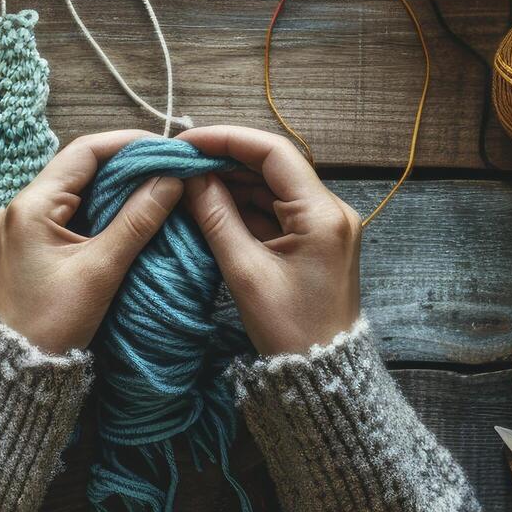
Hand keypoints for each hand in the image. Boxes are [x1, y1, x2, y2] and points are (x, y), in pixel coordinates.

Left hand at [0, 130, 184, 353]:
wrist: (13, 372)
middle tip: (168, 167)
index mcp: (30, 206)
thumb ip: (137, 221)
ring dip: (114, 189)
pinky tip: (128, 217)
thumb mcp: (100, 271)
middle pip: (79, 169)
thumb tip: (171, 180)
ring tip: (156, 187)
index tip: (166, 147)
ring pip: (75, 192)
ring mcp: (20, 228)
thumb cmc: (51, 325)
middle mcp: (18, 209)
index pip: (84, 153)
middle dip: (125, 165)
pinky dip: (99, 211)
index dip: (128, 144)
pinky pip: (67, 215)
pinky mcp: (27, 248)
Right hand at [178, 126, 360, 355]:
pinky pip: (275, 210)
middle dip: (225, 160)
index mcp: (323, 214)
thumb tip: (191, 178)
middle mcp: (331, 211)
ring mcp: (324, 225)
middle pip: (273, 165)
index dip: (227, 139)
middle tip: (180, 162)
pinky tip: (210, 205)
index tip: (187, 142)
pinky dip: (243, 206)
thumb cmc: (290, 331)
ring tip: (188, 182)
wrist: (323, 373)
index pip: (273, 152)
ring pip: (272, 187)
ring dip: (232, 182)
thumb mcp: (245, 273)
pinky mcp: (314, 240)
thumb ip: (216, 219)